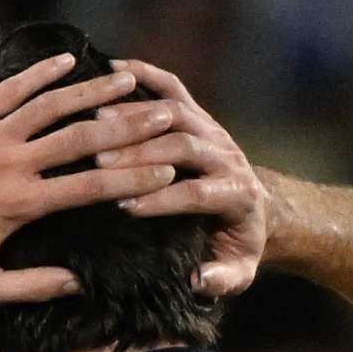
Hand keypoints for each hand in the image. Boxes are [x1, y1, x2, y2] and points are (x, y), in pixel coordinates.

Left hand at [0, 51, 177, 305]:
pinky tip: (68, 62)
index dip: (134, 177)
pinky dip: (40, 74)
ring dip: (92, 90)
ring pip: (50, 105)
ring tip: (128, 79)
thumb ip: (33, 288)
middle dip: (128, 125)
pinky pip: (11, 90)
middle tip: (164, 114)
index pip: (91, 187)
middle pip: (82, 138)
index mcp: (19, 204)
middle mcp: (9, 162)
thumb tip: (80, 283)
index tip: (167, 169)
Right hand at [111, 60, 267, 298]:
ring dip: (135, 117)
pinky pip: (173, 86)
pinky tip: (111, 70)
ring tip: (94, 124)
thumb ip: (223, 278)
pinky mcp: (200, 114)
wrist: (258, 209)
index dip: (164, 199)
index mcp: (238, 195)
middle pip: (184, 146)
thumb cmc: (238, 245)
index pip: (198, 192)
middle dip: (141, 154)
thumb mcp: (239, 271)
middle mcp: (227, 156)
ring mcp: (213, 130)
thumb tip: (198, 281)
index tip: (127, 208)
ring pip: (175, 112)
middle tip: (99, 163)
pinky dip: (144, 74)